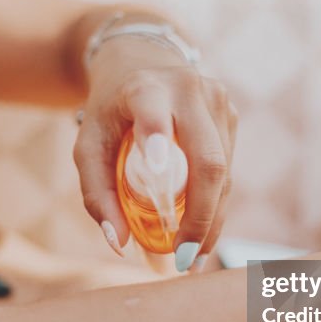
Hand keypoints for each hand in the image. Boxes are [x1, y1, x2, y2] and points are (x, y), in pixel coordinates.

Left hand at [73, 35, 236, 270]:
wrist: (140, 62)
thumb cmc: (109, 112)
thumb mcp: (88, 145)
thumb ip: (97, 194)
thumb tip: (119, 245)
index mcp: (144, 88)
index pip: (152, 111)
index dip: (156, 136)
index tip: (157, 167)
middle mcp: (187, 89)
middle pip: (206, 160)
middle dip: (201, 216)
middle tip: (187, 259)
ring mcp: (217, 99)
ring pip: (223, 170)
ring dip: (212, 218)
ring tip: (195, 256)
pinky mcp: (232, 114)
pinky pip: (228, 169)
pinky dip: (215, 203)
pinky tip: (202, 228)